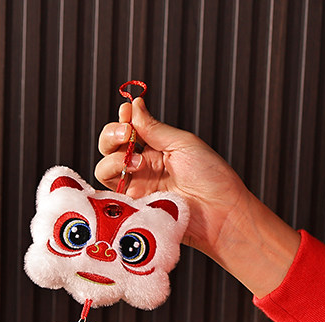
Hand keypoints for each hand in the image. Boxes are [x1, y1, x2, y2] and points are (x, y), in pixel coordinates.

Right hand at [95, 97, 299, 296]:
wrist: (219, 212)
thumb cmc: (210, 177)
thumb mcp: (182, 144)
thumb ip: (153, 128)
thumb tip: (134, 105)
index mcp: (155, 150)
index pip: (127, 131)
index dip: (122, 120)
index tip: (126, 112)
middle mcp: (142, 169)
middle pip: (109, 149)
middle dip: (111, 136)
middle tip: (126, 134)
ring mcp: (137, 190)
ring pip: (104, 171)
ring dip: (113, 159)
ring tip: (136, 163)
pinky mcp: (133, 209)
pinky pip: (110, 197)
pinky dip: (110, 184)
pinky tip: (128, 175)